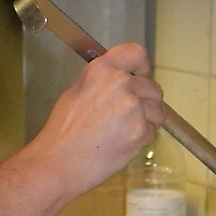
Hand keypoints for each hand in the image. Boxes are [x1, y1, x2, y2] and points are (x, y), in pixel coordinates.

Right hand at [29, 42, 164, 197]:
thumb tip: (125, 78)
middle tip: (125, 118)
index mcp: (102, 69)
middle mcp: (120, 83)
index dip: (142, 68)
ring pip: (157, 111)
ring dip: (146, 122)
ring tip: (122, 132)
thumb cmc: (62, 132)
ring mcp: (132, 107)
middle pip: (152, 87)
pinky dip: (142, 140)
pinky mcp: (140, 130)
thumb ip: (103, 80)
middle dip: (145, 102)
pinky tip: (120, 144)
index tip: (139, 77)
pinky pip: (152, 131)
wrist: (58, 162)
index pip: (137, 53)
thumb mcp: (76, 91)